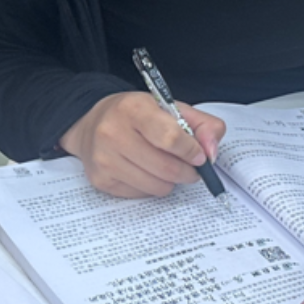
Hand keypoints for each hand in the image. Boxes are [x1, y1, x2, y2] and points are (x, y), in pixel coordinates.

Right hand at [60, 92, 225, 198]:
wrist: (91, 125)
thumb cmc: (136, 116)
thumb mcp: (170, 108)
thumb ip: (202, 124)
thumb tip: (211, 152)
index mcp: (133, 108)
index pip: (170, 138)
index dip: (191, 151)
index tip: (200, 156)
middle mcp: (113, 133)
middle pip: (166, 167)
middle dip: (187, 172)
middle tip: (191, 168)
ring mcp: (104, 159)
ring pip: (157, 186)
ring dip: (171, 181)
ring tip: (167, 167)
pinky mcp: (101, 180)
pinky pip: (142, 195)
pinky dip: (152, 187)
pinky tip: (146, 171)